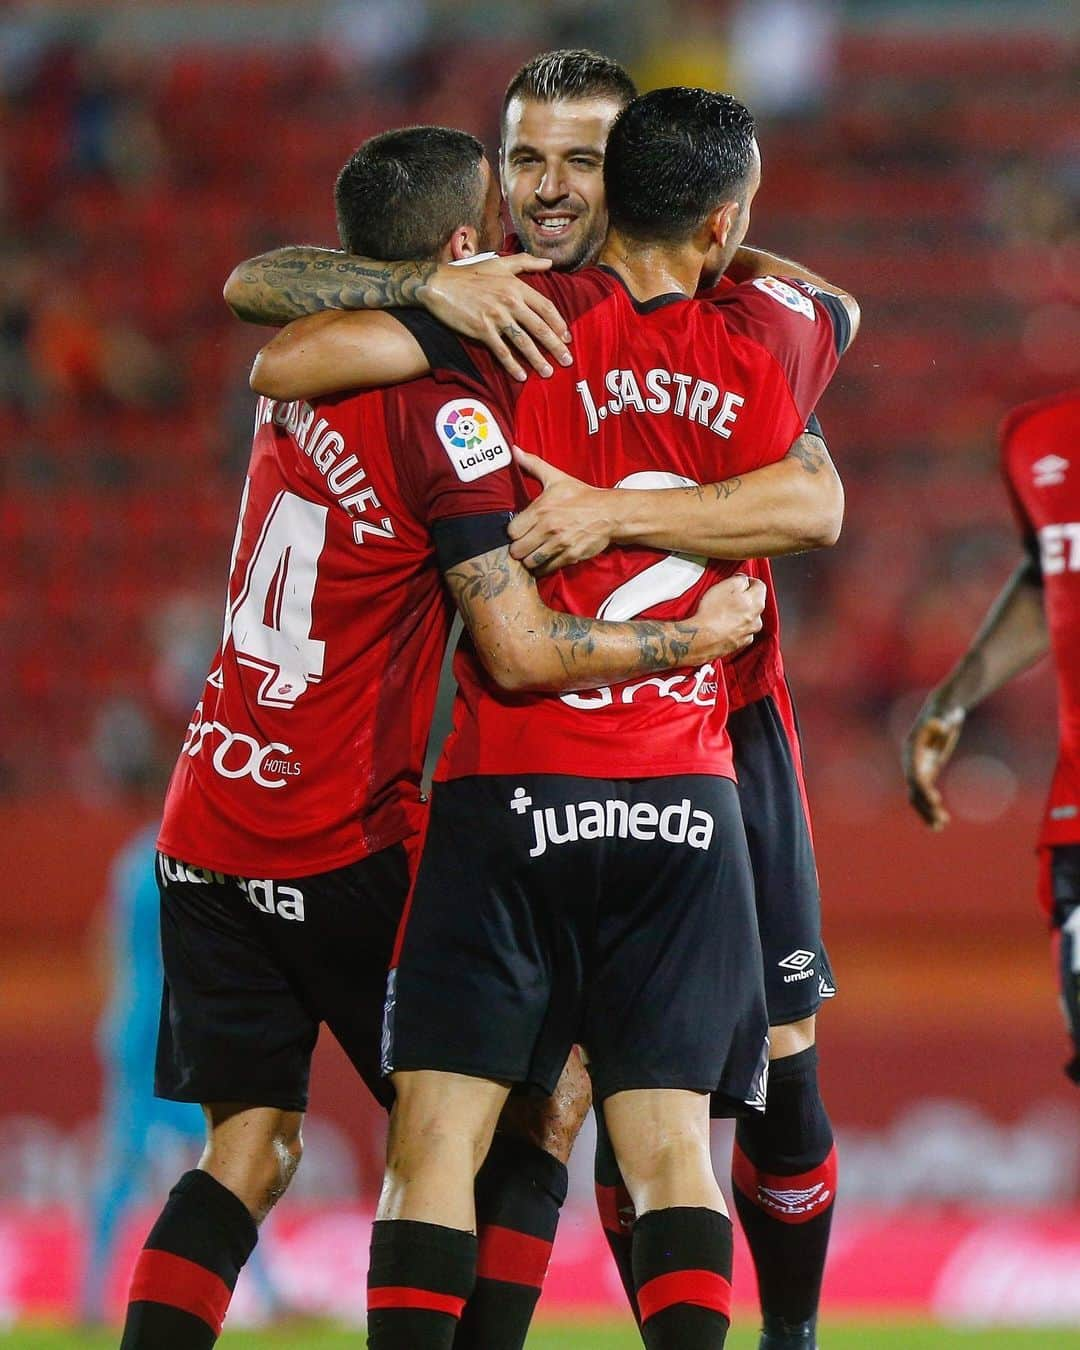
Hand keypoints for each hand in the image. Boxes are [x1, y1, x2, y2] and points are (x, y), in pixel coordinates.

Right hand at [419, 255, 572, 380]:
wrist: (440, 284)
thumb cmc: (470, 274)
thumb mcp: (500, 263)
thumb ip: (526, 262)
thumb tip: (549, 262)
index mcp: (517, 286)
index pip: (546, 307)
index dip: (559, 324)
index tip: (567, 337)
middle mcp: (510, 302)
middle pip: (540, 327)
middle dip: (556, 346)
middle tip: (567, 361)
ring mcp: (496, 317)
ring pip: (523, 342)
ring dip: (538, 359)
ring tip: (548, 372)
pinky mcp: (482, 330)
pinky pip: (502, 351)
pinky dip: (513, 365)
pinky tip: (521, 376)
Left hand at [508, 447, 618, 574]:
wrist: (609, 512)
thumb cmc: (582, 496)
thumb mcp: (557, 478)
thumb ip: (533, 465)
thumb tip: (515, 451)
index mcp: (541, 509)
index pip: (512, 531)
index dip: (514, 532)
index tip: (520, 531)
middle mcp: (548, 528)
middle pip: (517, 550)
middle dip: (519, 548)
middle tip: (525, 544)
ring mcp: (560, 544)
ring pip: (530, 562)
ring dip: (530, 559)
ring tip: (534, 553)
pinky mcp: (570, 556)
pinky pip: (547, 569)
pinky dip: (544, 567)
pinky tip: (546, 559)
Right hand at [693, 573, 765, 659]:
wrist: (701, 638)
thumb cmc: (712, 613)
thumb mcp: (725, 585)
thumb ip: (740, 580)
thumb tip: (744, 580)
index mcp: (756, 603)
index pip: (760, 586)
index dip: (749, 581)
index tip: (740, 582)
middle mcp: (756, 619)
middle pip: (755, 603)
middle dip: (743, 599)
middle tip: (727, 597)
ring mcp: (748, 633)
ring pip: (748, 619)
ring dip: (739, 615)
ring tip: (721, 613)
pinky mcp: (739, 644)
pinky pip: (740, 632)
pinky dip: (734, 628)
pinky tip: (721, 625)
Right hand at [903, 701, 964, 829]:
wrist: (942, 711)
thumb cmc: (944, 711)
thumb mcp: (944, 714)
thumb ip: (940, 720)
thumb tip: (941, 725)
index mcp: (912, 751)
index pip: (915, 774)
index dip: (923, 789)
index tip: (936, 801)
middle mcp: (911, 762)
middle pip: (914, 790)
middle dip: (925, 806)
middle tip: (941, 821)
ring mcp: (918, 768)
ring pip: (917, 797)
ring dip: (927, 812)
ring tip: (940, 826)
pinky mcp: (927, 772)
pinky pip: (924, 795)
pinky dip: (931, 808)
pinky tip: (940, 822)